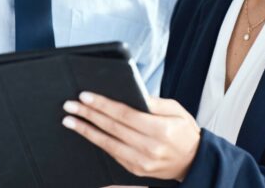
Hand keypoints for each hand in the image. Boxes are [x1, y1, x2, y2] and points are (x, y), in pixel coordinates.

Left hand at [62, 92, 200, 181]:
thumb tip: (134, 93)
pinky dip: (97, 141)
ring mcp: (142, 161)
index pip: (125, 114)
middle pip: (112, 127)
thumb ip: (155, 102)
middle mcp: (150, 147)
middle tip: (70, 105)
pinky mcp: (136, 169)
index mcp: (160, 129)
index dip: (103, 105)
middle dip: (88, 114)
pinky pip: (112, 153)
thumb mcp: (177, 110)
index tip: (86, 96)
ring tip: (70, 120)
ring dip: (86, 130)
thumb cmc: (185, 132)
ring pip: (107, 143)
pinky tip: (87, 132)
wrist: (194, 162)